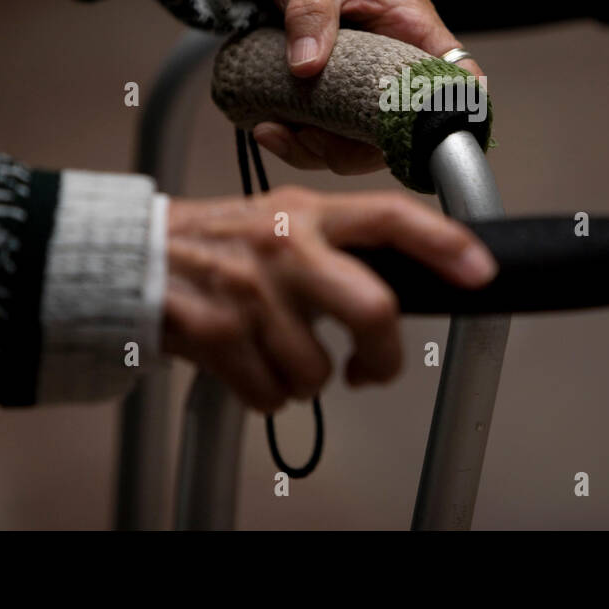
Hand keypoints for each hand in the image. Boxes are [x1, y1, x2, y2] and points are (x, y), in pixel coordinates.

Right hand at [160, 186, 496, 411]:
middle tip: (373, 370)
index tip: (481, 270)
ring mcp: (251, 292)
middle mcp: (285, 246)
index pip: (391, 216)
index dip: (445, 243)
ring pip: (318, 372)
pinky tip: (244, 361)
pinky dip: (264, 393)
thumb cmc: (216, 242)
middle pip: (373, 311)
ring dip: (303, 379)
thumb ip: (337, 241)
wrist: (127, 257)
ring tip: (274, 350)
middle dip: (383, 360)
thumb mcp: (281, 218)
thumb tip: (401, 284)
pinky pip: (272, 395)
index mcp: (308, 212)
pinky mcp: (217, 333)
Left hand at [253, 0, 483, 173]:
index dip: (455, 116)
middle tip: (305, 138)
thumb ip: (310, 15)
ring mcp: (368, 79)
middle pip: (402, 129)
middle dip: (353, 149)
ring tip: (274, 133)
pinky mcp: (340, 89)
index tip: (424, 143)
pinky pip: (334, 130)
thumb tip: (307, 66)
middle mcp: (397, 59)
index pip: (459, 79)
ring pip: (364, 140)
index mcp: (411, 26)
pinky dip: (304, 139)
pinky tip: (271, 128)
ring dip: (320, 150)